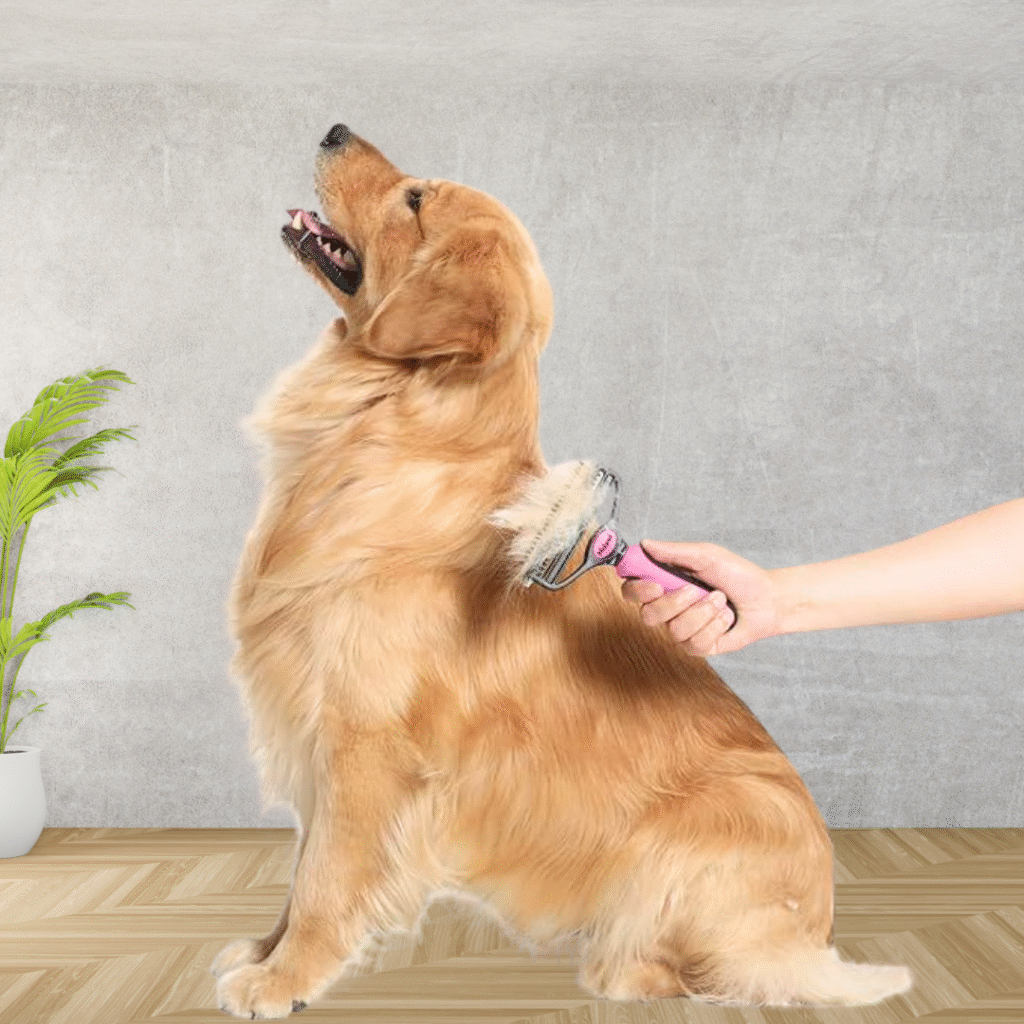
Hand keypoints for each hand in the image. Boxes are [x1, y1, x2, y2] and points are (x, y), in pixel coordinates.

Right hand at [621, 540, 781, 654]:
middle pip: (648, 615)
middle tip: (696, 590)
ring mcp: (682, 629)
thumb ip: (674, 552)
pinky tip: (725, 619)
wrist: (767, 599)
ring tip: (721, 601)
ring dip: (703, 613)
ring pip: (674, 630)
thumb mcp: (707, 555)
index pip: (632, 590)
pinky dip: (715, 627)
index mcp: (664, 583)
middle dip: (675, 603)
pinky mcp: (697, 646)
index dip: (636, 590)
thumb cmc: (737, 574)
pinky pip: (695, 643)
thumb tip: (644, 545)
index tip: (655, 586)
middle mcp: (668, 608)